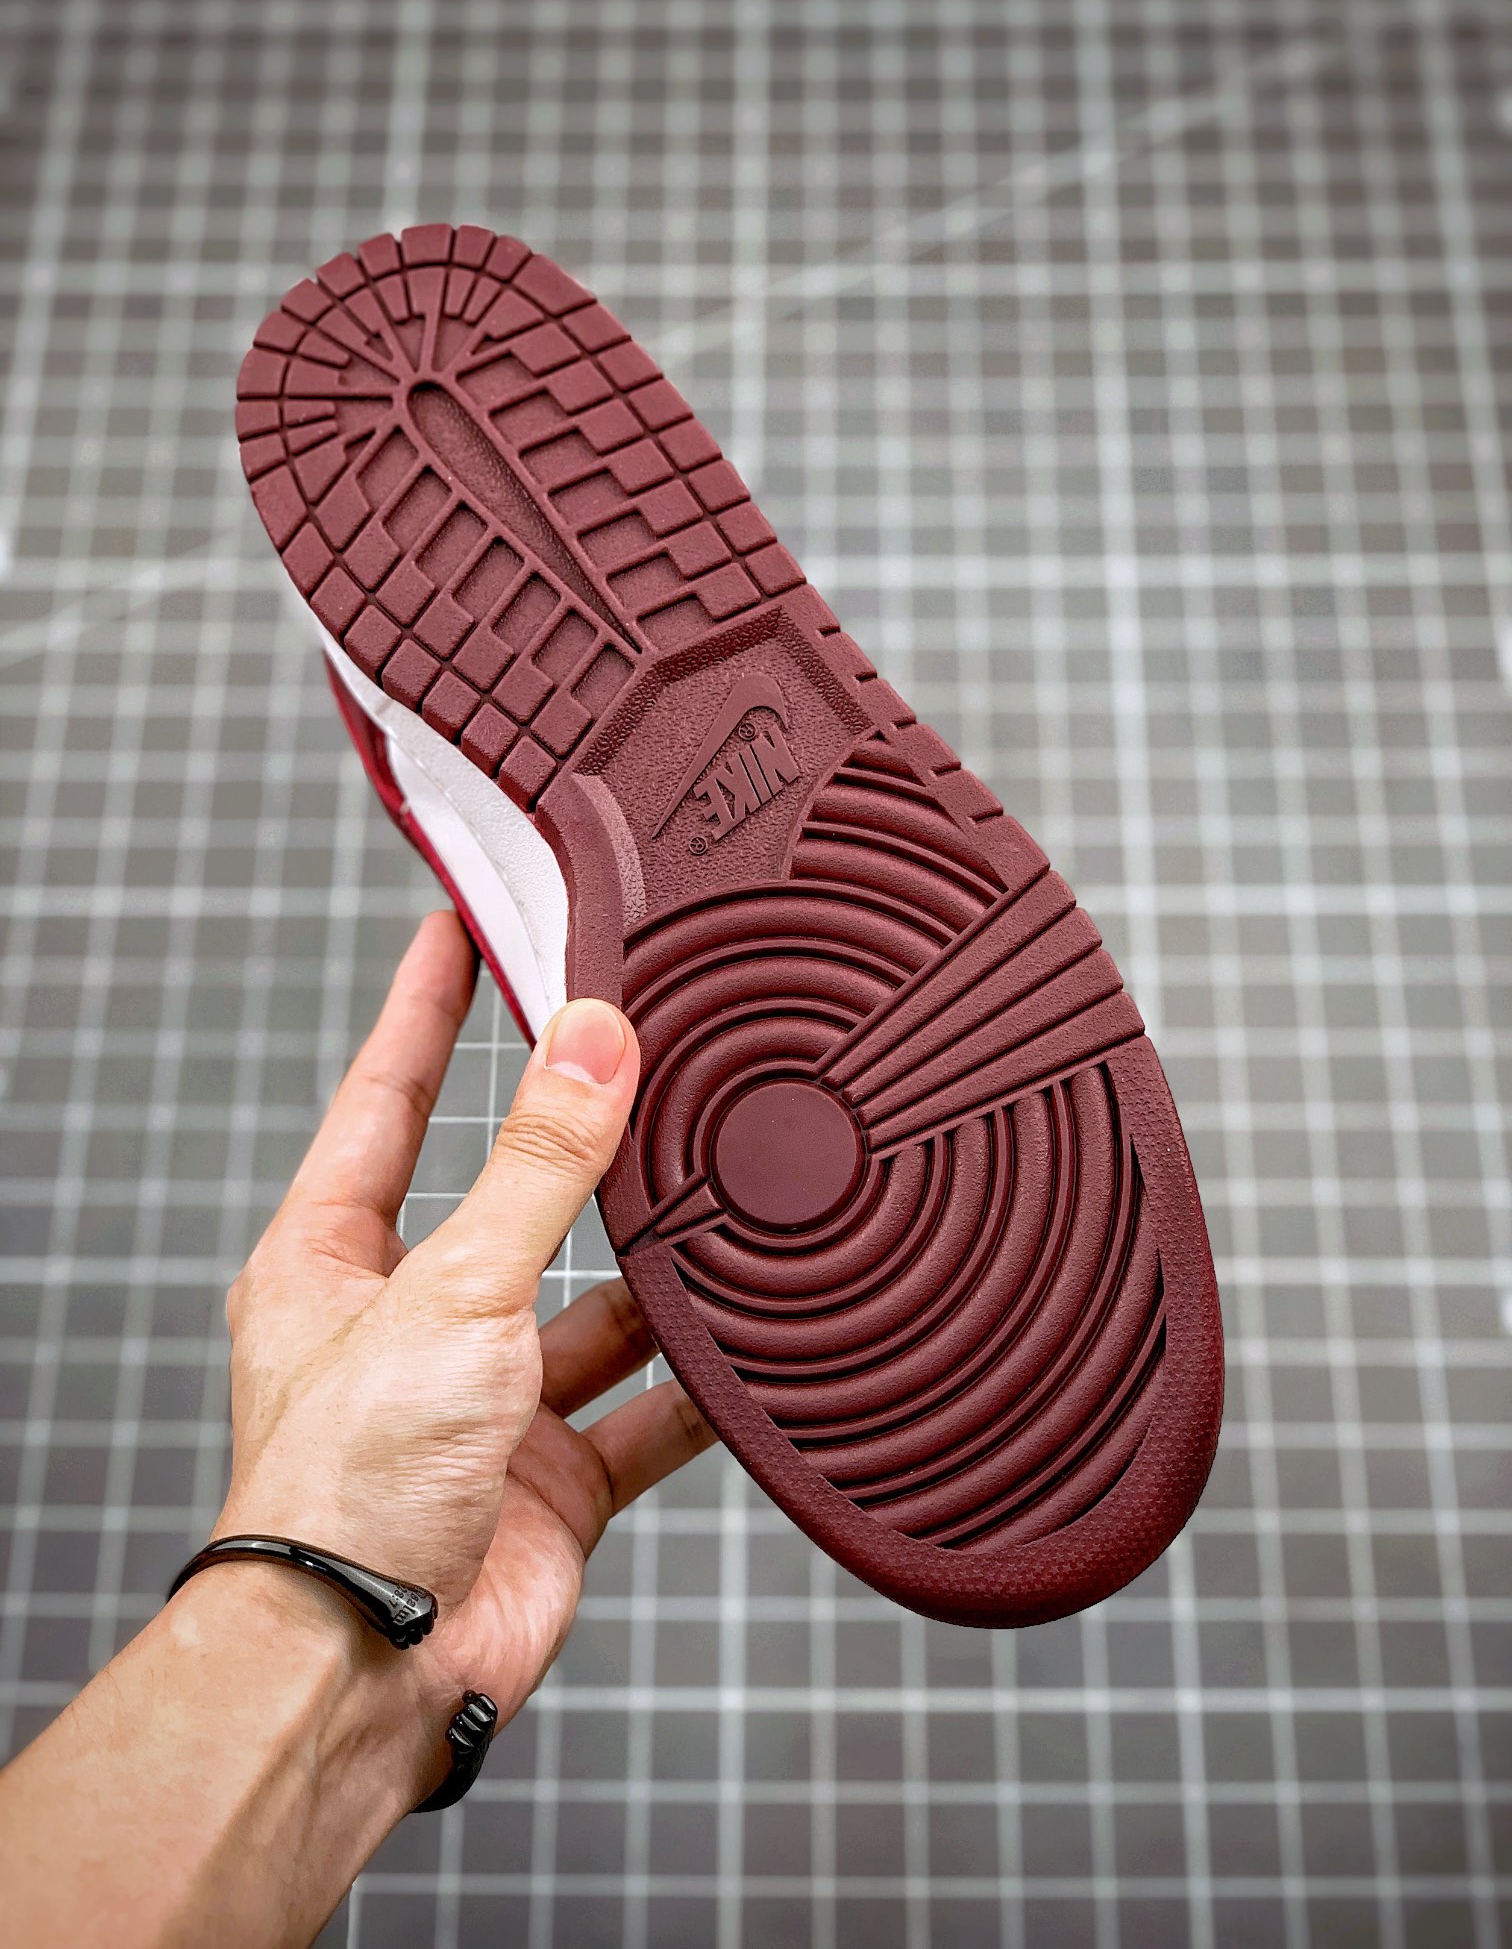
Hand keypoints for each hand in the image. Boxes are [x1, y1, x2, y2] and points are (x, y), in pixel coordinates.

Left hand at [211, 910, 712, 1792]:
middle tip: (642, 1046)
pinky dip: (698, 1380)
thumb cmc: (347, 1489)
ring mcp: (487, 1398)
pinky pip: (647, 1406)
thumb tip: (595, 1040)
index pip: (388, 1095)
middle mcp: (411, 1320)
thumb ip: (538, 1168)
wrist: (372, 1670)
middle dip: (574, 1136)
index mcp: (333, 1260)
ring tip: (723, 1192)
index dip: (426, 1006)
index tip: (464, 923)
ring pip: (592, 1299)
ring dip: (653, 1266)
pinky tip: (750, 1341)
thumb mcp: (450, 1293)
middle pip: (508, 1193)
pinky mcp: (555, 1469)